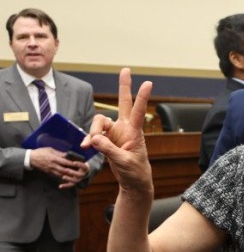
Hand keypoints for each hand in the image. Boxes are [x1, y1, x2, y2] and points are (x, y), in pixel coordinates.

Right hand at [29, 147, 87, 187]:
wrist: (31, 158)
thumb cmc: (41, 152)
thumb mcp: (50, 150)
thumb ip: (59, 153)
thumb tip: (67, 154)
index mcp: (54, 158)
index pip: (65, 162)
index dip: (72, 163)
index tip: (79, 164)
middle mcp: (53, 165)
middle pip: (64, 170)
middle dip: (72, 172)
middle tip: (79, 172)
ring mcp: (51, 170)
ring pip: (61, 174)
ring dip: (68, 175)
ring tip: (76, 175)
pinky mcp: (49, 172)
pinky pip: (57, 175)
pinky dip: (63, 176)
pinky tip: (68, 177)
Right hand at [83, 68, 153, 193]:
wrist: (133, 182)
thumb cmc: (134, 172)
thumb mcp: (123, 162)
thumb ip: (109, 150)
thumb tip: (94, 139)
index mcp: (135, 132)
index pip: (138, 111)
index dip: (142, 97)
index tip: (149, 83)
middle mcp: (125, 128)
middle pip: (123, 102)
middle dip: (124, 86)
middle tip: (126, 69)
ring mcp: (116, 132)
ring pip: (100, 121)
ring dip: (92, 131)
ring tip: (89, 145)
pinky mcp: (108, 139)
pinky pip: (94, 134)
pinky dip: (89, 139)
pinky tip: (85, 146)